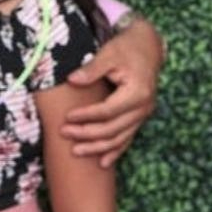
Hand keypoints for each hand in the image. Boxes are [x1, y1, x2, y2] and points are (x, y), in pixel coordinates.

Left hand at [62, 17, 163, 167]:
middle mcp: (143, 107)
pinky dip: (115, 151)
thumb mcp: (108, 53)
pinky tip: (103, 163)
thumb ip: (91, 69)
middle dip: (87, 134)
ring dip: (98, 147)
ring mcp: (143, 115)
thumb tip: (71, 80)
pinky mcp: (140, 117)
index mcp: (137, 92)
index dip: (86, 116)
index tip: (67, 118)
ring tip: (76, 152)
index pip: (107, 111)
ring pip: (120, 138)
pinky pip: (127, 138)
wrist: (147, 48)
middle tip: (64, 134)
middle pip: (113, 129)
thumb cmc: (126, 48)